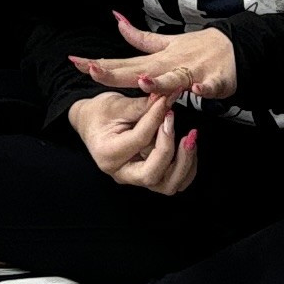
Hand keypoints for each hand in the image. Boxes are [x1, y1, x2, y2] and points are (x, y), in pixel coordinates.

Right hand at [71, 87, 199, 195]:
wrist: (92, 124)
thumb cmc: (100, 113)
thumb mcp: (116, 104)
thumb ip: (143, 105)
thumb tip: (168, 97)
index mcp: (108, 153)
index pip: (139, 140)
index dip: (157, 119)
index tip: (168, 101)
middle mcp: (121, 172)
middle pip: (152, 175)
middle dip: (171, 151)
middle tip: (184, 130)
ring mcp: (135, 179)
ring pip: (167, 186)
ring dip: (184, 164)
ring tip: (191, 139)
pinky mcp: (148, 177)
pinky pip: (173, 182)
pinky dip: (186, 168)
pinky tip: (189, 147)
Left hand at [74, 15, 238, 102]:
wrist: (235, 47)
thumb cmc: (198, 48)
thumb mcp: (166, 43)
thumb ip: (140, 37)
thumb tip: (116, 19)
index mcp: (157, 60)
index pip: (123, 63)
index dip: (99, 64)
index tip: (74, 62)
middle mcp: (171, 64)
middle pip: (140, 71)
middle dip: (116, 73)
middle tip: (92, 71)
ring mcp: (193, 71)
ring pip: (175, 78)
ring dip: (160, 81)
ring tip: (143, 82)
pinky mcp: (216, 80)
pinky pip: (211, 86)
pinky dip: (206, 89)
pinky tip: (198, 92)